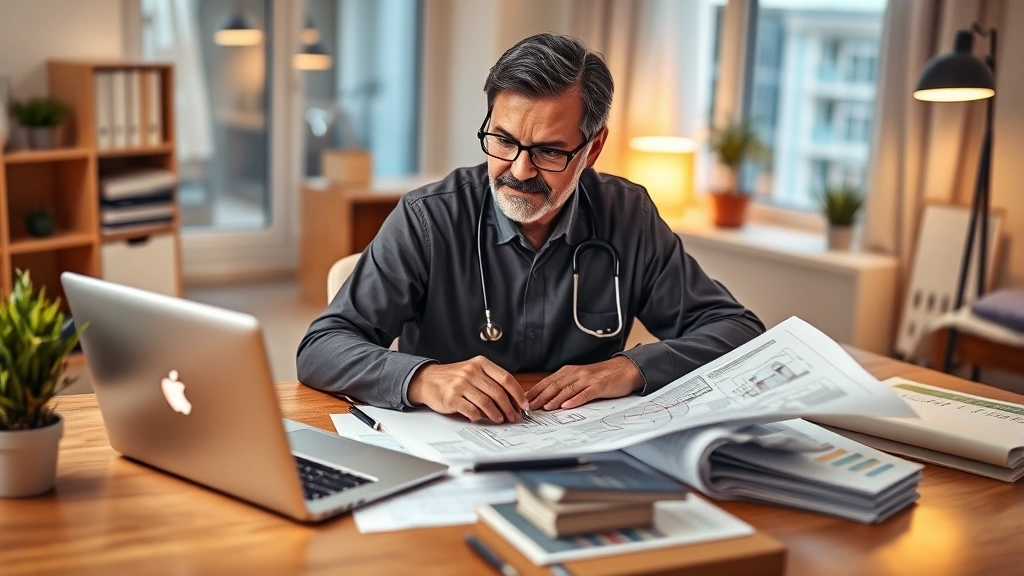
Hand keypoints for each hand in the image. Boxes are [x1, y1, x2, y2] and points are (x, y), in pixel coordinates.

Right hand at [407, 356, 527, 423]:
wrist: (427, 380)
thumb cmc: (453, 378)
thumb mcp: (473, 371)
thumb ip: (491, 380)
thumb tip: (513, 399)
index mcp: (480, 363)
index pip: (506, 378)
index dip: (518, 394)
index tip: (523, 405)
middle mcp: (471, 372)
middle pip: (498, 393)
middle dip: (509, 408)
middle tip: (513, 417)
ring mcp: (461, 384)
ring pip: (487, 403)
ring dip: (496, 414)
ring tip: (499, 419)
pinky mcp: (452, 397)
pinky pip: (472, 411)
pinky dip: (479, 417)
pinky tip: (480, 418)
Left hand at [526, 356, 643, 410]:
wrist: (625, 369)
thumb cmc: (602, 376)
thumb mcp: (581, 378)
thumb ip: (566, 385)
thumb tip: (548, 398)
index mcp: (569, 372)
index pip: (548, 381)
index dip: (535, 391)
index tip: (524, 400)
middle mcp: (576, 374)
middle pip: (554, 385)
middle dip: (540, 396)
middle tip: (529, 406)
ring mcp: (587, 379)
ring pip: (567, 389)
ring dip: (555, 398)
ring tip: (545, 407)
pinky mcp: (599, 386)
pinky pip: (585, 394)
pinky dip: (575, 400)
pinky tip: (567, 406)